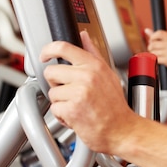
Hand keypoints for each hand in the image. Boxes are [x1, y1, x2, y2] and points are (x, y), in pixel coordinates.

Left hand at [40, 31, 136, 153]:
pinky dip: (62, 116)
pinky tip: (76, 115)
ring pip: (52, 92)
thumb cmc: (115, 105)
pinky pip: (54, 109)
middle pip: (51, 72)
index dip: (49, 49)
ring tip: (77, 105)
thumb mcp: (108, 74)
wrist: (122, 129)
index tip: (45, 55)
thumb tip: (84, 36)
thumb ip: (93, 53)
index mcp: (94, 66)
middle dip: (57, 83)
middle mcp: (87, 76)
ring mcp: (79, 92)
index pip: (64, 48)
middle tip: (70, 91)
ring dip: (61, 102)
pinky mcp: (72, 109)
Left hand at [145, 28, 166, 76]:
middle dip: (150, 48)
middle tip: (153, 50)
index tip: (151, 41)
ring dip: (152, 55)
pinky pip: (156, 58)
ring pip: (154, 52)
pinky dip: (155, 60)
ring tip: (157, 56)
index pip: (160, 33)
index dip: (152, 37)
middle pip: (154, 43)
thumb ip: (157, 37)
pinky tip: (158, 60)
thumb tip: (146, 30)